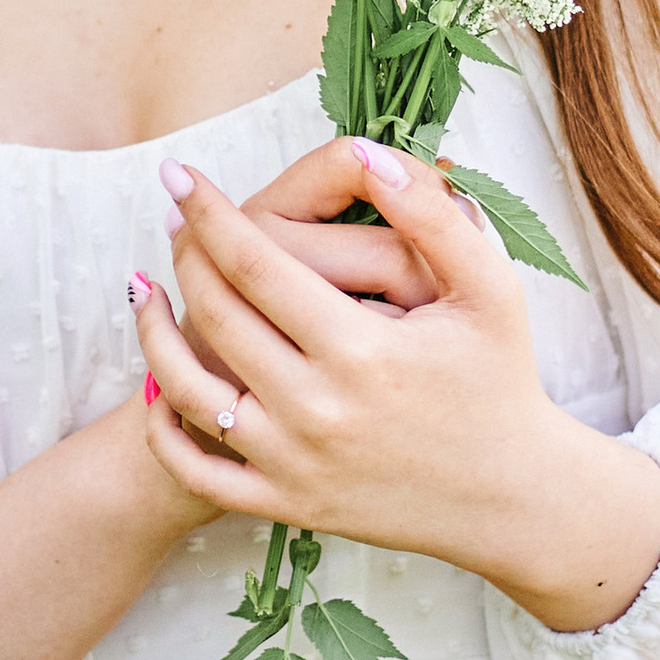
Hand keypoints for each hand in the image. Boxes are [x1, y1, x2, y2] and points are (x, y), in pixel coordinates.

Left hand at [132, 140, 659, 635]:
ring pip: (188, 389)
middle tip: (174, 218)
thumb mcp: (489, 289)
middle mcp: (317, 410)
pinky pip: (199, 467)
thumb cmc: (500, 380)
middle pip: (216, 315)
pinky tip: (157, 382)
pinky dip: (163, 425)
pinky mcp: (288, 505)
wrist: (512, 497)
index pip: (255, 263)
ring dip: (154, 332)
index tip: (176, 174)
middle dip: (184, 256)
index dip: (207, 212)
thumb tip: (369, 154)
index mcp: (361, 351)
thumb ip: (432, 216)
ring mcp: (295, 464)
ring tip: (147, 289)